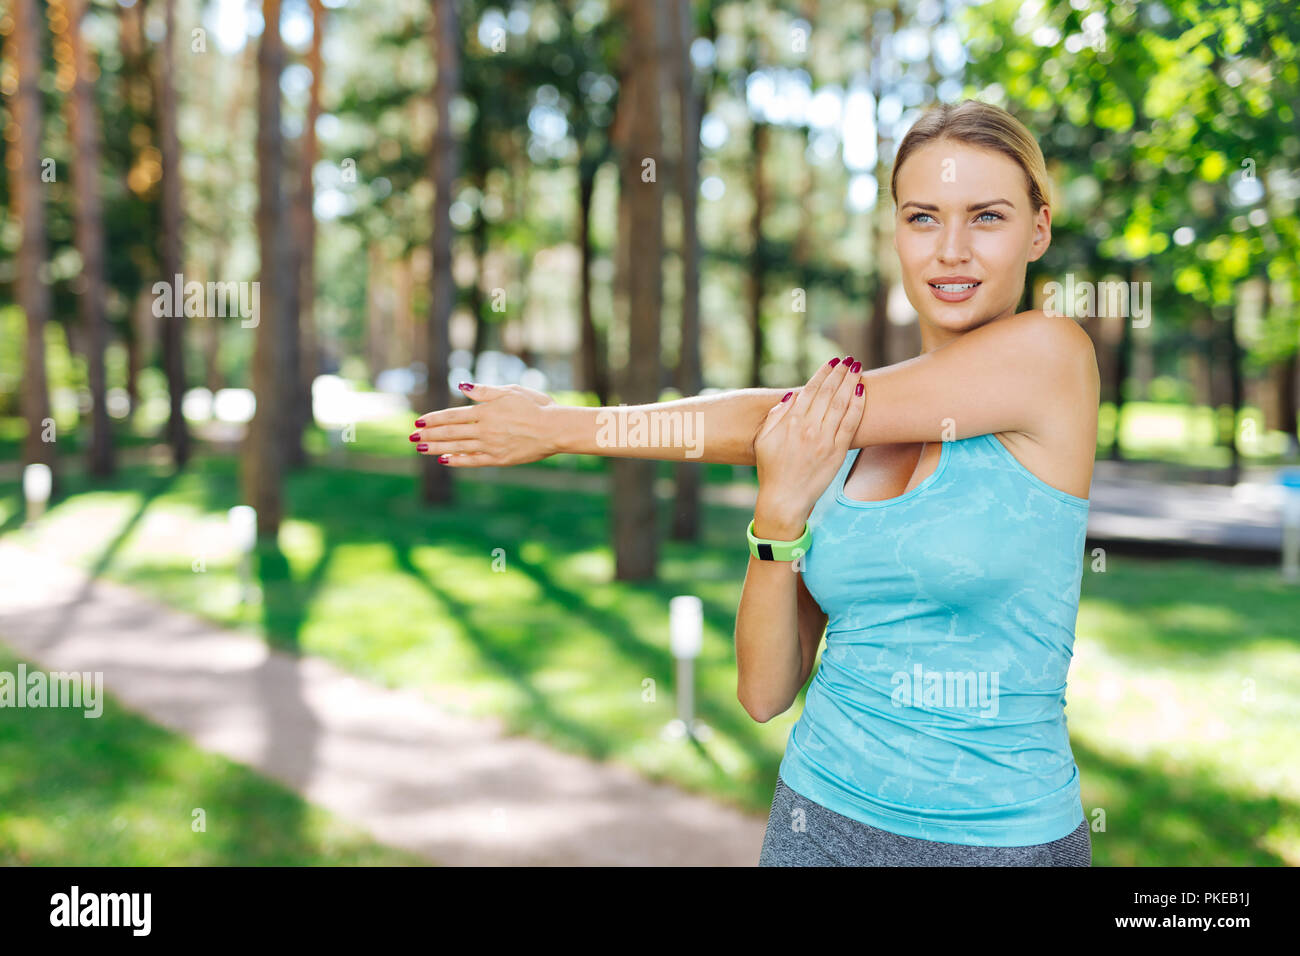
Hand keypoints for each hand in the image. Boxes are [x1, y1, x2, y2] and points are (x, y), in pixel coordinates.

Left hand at [410, 382, 557, 465]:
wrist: (555, 429)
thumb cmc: (536, 406)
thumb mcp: (510, 391)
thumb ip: (484, 391)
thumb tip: (461, 387)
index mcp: (486, 411)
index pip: (452, 416)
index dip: (434, 419)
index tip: (418, 422)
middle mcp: (485, 429)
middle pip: (450, 433)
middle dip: (429, 435)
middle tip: (411, 438)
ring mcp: (491, 446)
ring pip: (458, 447)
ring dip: (437, 448)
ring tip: (420, 449)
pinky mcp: (499, 459)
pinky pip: (473, 461)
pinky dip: (458, 460)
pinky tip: (444, 460)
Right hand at [752, 355, 864, 535]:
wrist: (784, 499)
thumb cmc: (771, 470)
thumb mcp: (764, 441)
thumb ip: (775, 416)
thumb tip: (791, 396)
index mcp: (790, 423)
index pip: (810, 390)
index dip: (823, 373)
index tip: (832, 361)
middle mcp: (808, 428)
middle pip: (828, 393)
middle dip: (840, 373)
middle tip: (849, 360)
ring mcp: (824, 440)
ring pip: (841, 404)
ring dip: (850, 383)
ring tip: (858, 368)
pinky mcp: (836, 453)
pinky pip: (850, 424)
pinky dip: (857, 406)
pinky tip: (862, 392)